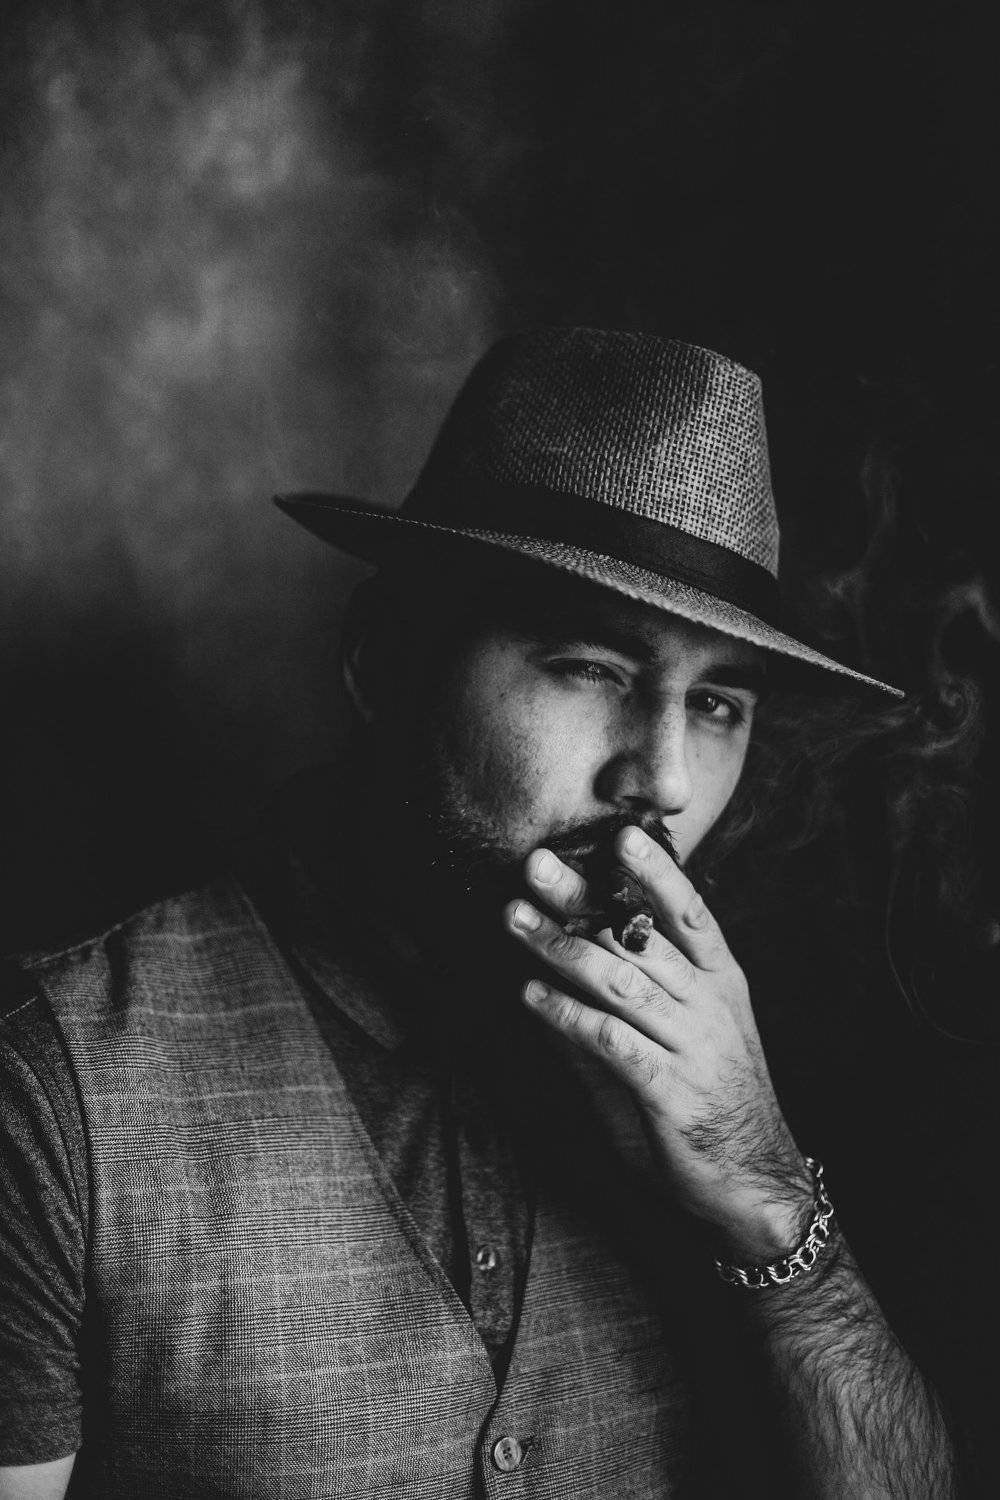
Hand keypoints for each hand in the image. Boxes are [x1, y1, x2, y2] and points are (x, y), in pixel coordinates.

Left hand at [505, 825, 812, 1257]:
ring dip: (560, 945)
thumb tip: (562, 966)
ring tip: (514, 917)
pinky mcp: (670, 1091)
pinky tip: (531, 994)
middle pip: (640, 936)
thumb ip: (625, 1006)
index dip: (656, 871)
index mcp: (720, 983)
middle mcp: (709, 1005)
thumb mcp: (677, 1045)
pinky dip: (567, 1015)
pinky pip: (611, 1041)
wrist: (757, 1187)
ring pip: (619, 980)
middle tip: (536, 862)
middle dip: (582, 896)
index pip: (689, 913)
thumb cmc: (712, 1106)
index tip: (619, 834)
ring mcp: (692, 1046)